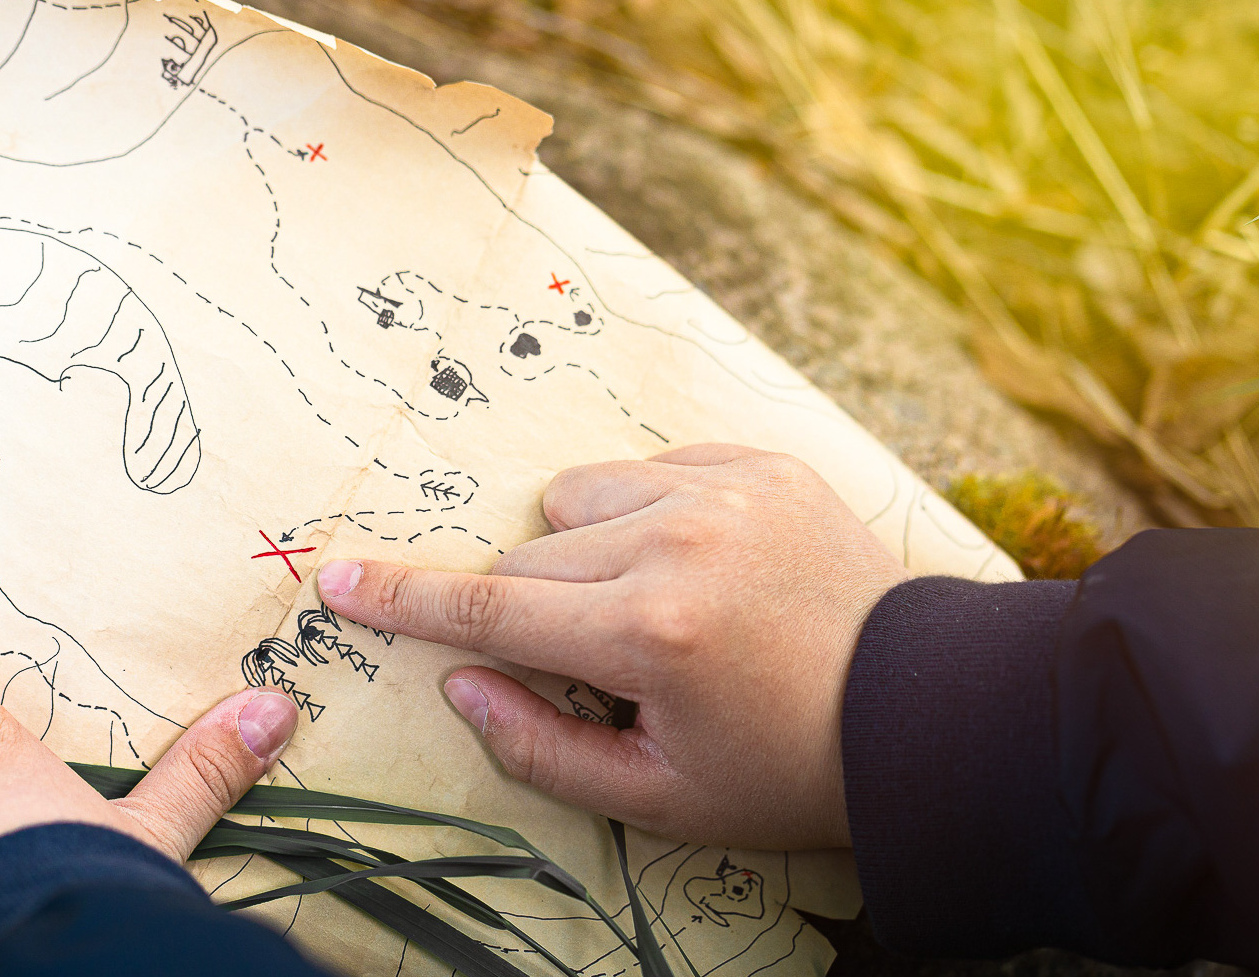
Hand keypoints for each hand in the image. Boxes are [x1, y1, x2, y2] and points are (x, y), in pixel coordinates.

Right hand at [316, 444, 906, 849]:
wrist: (922, 712)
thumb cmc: (784, 768)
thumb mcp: (658, 796)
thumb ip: (539, 746)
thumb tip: (460, 684)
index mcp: (649, 632)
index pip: (489, 607)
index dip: (404, 599)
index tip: (336, 577)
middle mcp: (678, 542)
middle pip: (530, 554)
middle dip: (537, 607)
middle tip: (605, 659)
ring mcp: (724, 490)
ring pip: (579, 496)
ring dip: (585, 548)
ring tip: (654, 601)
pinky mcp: (760, 462)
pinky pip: (650, 467)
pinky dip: (648, 512)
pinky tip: (702, 564)